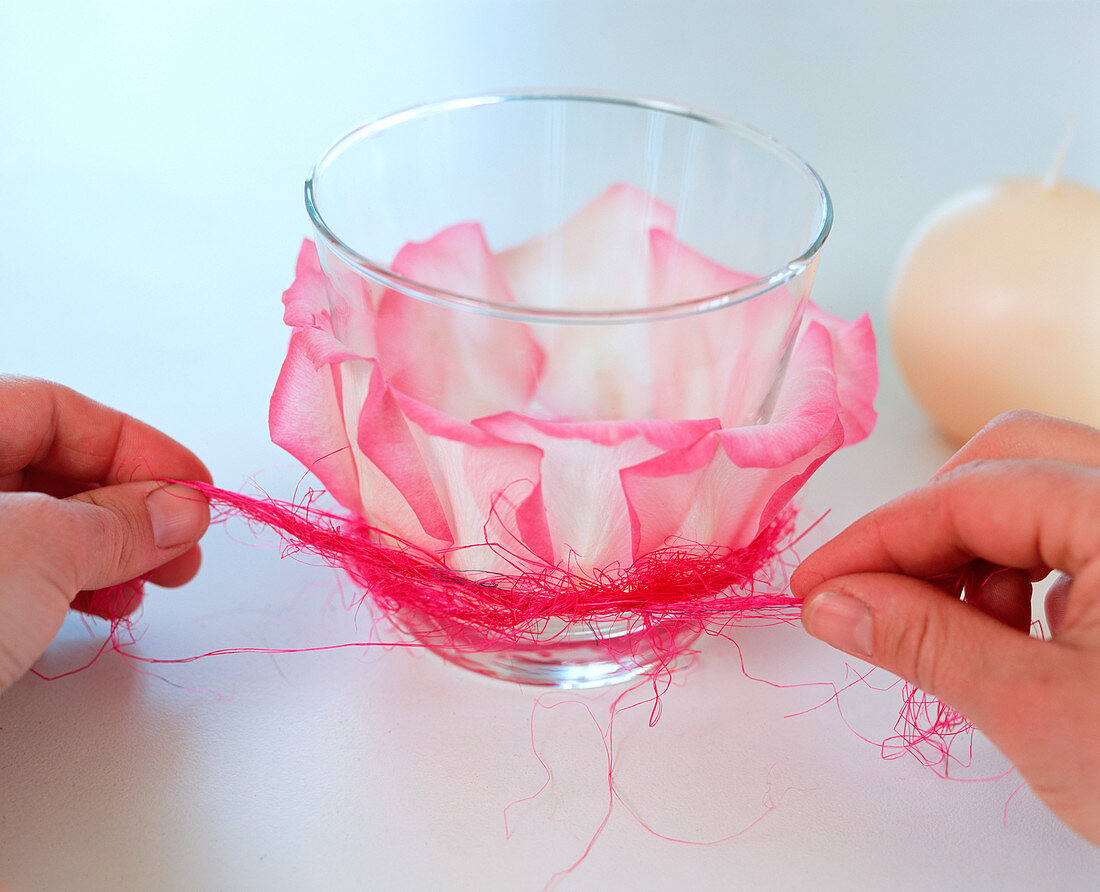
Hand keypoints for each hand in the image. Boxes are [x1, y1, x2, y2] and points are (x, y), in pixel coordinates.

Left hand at [0, 377, 210, 689]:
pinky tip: (102, 606)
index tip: (194, 486)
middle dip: (128, 502)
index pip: (51, 409)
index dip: (136, 445)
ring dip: (108, 547)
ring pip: (35, 522)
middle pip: (46, 465)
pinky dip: (68, 582)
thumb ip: (117, 521)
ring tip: (151, 583)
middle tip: (182, 540)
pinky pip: (15, 569)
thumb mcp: (34, 552)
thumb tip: (179, 508)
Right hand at [791, 410, 1099, 845]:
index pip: (968, 495)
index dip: (876, 540)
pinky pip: (1073, 530)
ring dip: (973, 550)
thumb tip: (832, 603)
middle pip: (1009, 460)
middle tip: (877, 594)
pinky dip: (1020, 570)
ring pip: (1039, 492)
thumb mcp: (1040, 712)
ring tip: (957, 630)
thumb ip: (922, 642)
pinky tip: (1011, 632)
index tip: (815, 586)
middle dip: (929, 527)